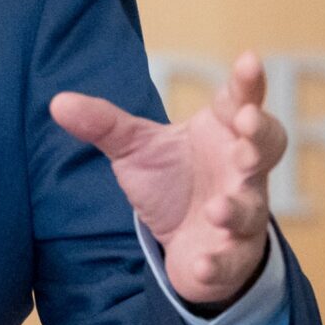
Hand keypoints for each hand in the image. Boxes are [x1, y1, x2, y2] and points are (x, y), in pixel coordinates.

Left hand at [49, 50, 287, 306]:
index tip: (249, 59)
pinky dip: (218, 264)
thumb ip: (104, 124)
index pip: (242, 102)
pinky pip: (231, 261)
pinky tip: (202, 264)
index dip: (248, 83)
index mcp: (224, 133)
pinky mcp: (232, 256)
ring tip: (216, 207)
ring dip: (236, 208)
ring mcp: (243, 214)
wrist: (186, 241)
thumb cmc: (173, 180)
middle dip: (259, 136)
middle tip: (246, 123)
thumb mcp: (136, 148)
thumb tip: (57, 102)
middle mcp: (243, 171)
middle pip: (266, 147)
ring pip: (252, 209)